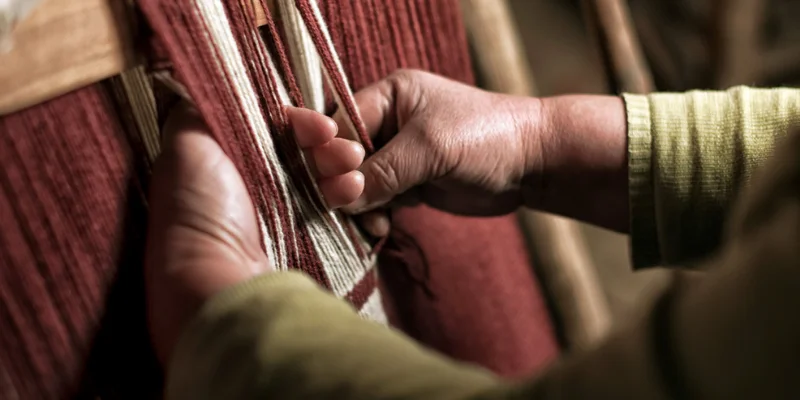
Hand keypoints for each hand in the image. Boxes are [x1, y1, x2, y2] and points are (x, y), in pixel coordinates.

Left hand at [145, 103, 363, 365]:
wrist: (219, 283)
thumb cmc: (198, 212)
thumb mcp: (186, 142)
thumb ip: (200, 108)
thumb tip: (214, 86)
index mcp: (227, 158)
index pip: (274, 127)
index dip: (301, 122)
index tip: (321, 126)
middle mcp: (253, 183)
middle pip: (302, 151)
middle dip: (330, 144)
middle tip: (347, 151)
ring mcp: (280, 214)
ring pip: (321, 176)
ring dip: (342, 167)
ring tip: (353, 172)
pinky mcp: (302, 240)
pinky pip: (330, 207)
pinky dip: (345, 194)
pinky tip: (353, 191)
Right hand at [337, 70, 542, 217]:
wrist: (531, 165)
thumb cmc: (485, 137)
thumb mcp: (430, 147)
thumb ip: (383, 170)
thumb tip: (340, 198)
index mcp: (388, 97)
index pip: (337, 124)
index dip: (328, 152)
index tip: (342, 178)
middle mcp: (387, 124)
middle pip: (339, 156)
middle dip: (342, 182)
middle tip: (355, 203)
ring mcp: (396, 157)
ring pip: (354, 185)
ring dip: (358, 206)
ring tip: (376, 220)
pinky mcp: (408, 184)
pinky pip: (374, 202)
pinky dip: (374, 216)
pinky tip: (383, 226)